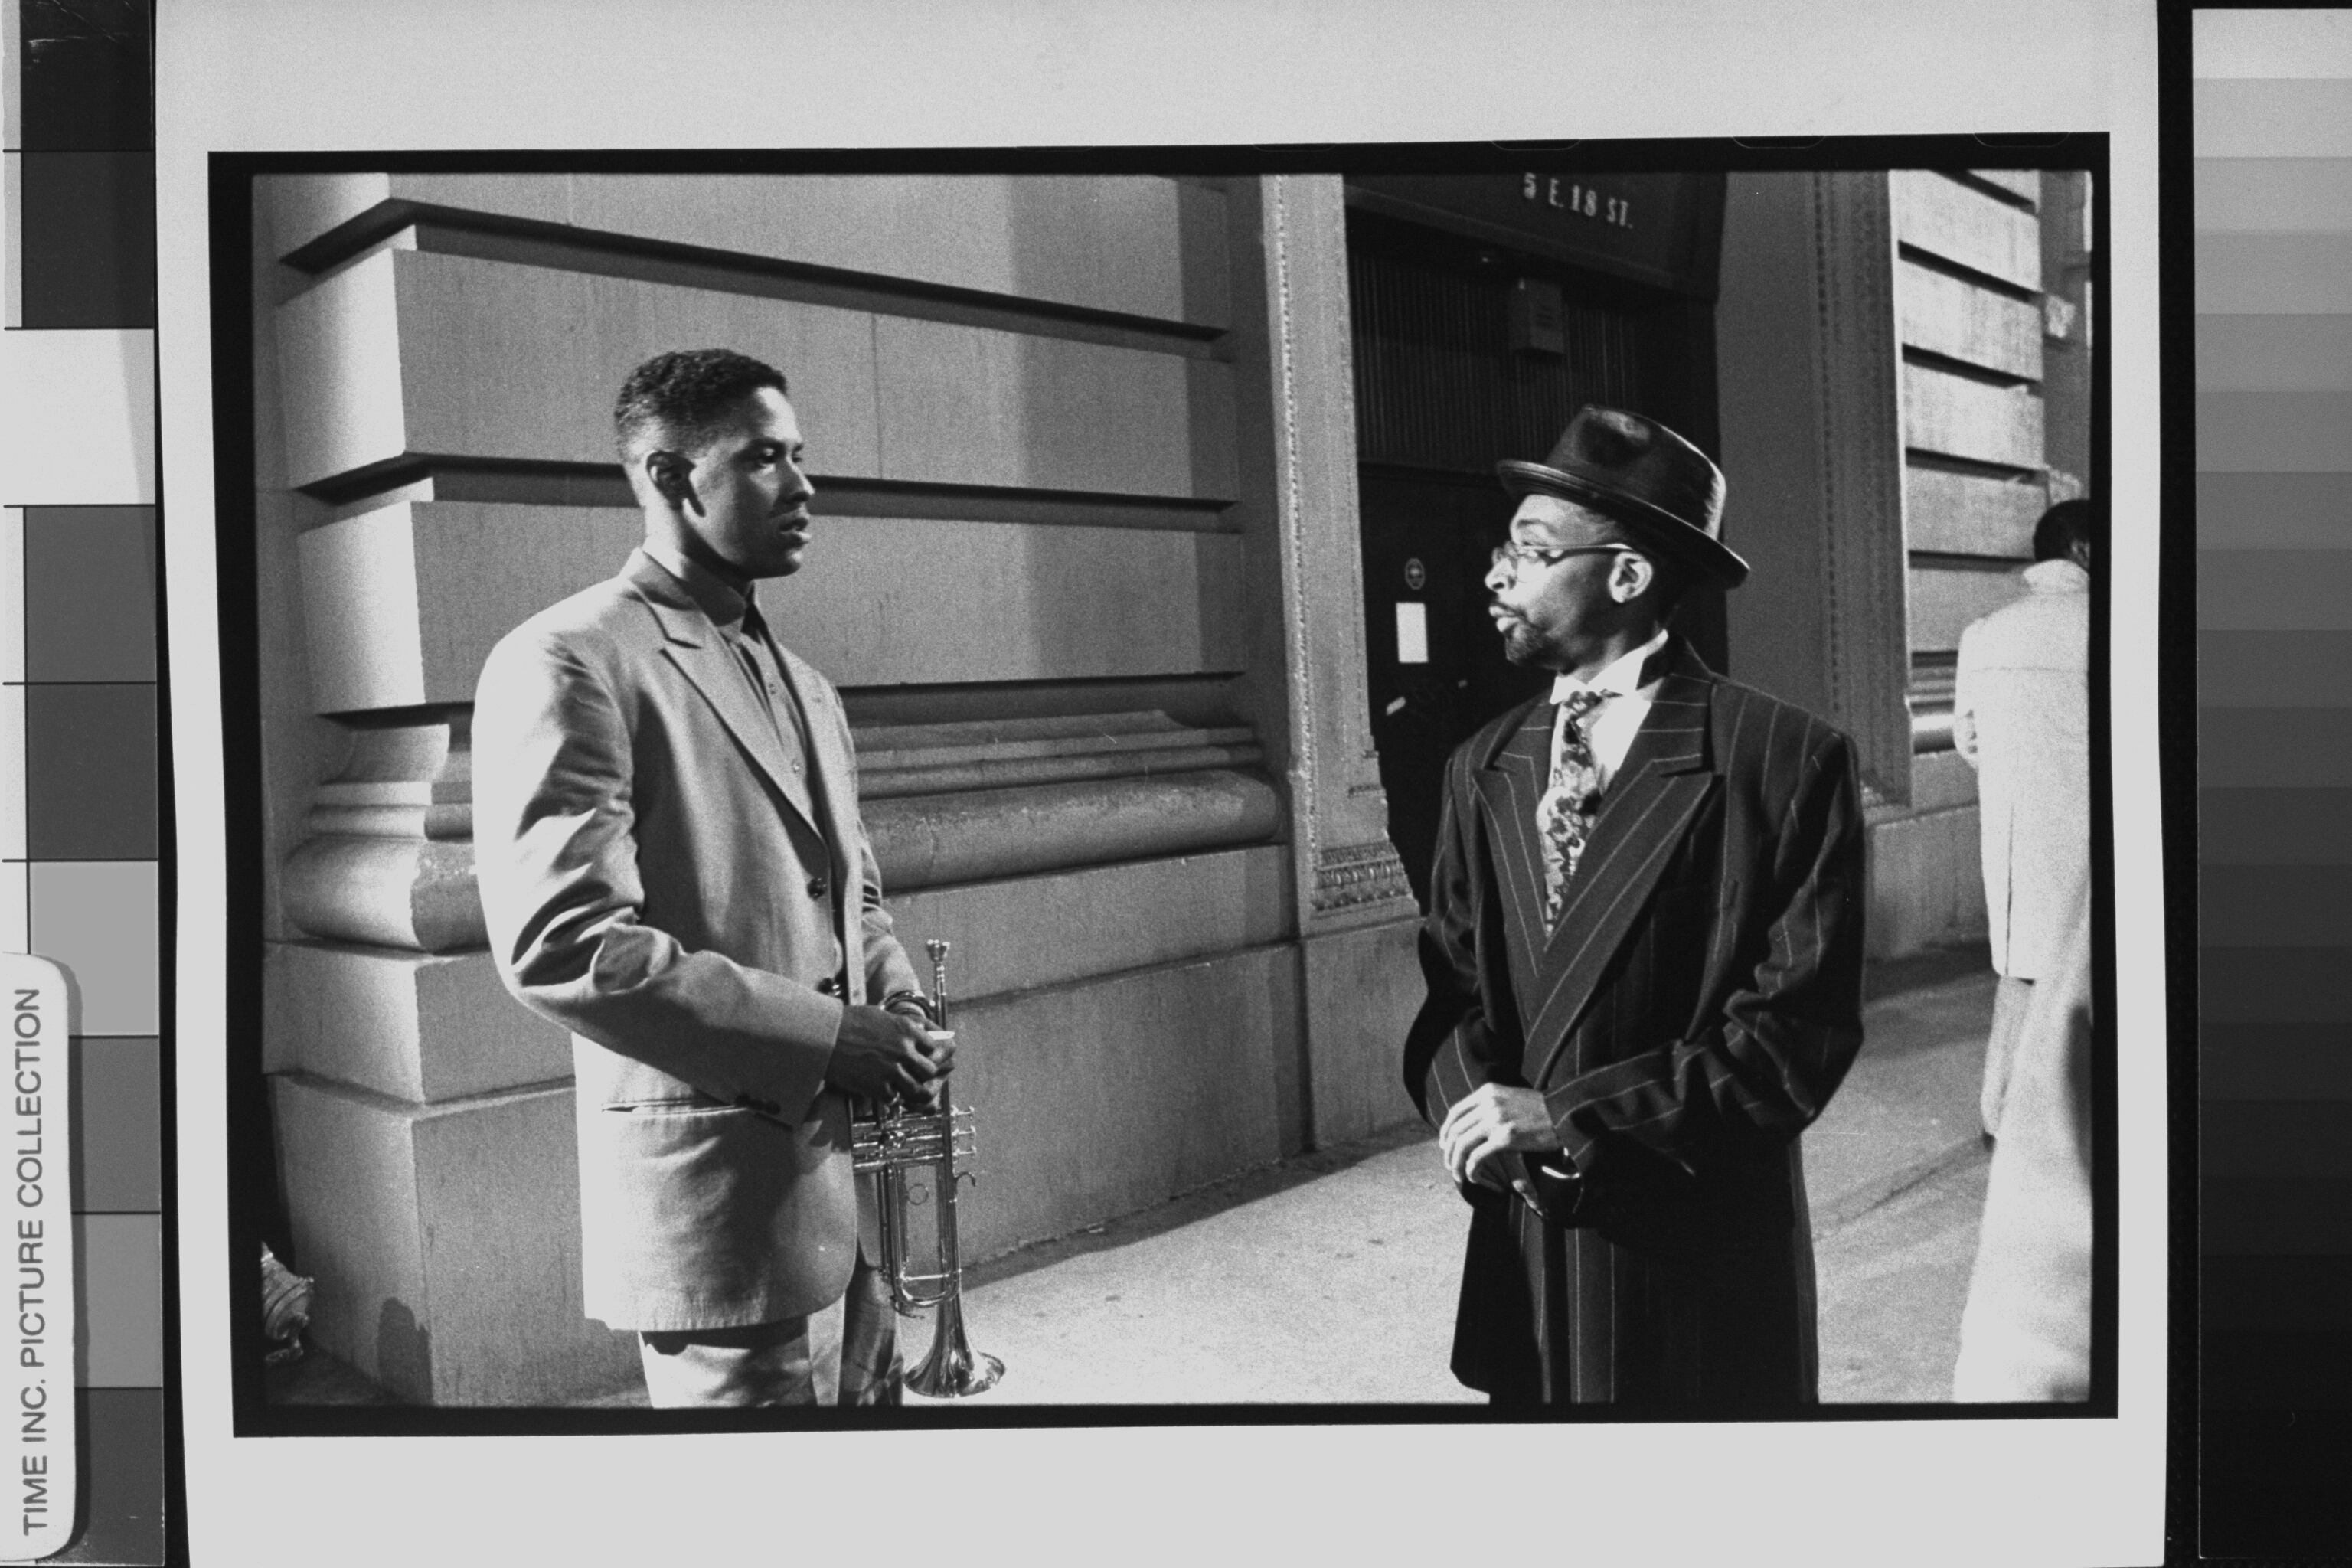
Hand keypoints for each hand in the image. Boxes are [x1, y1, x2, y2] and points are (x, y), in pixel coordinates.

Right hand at [825, 1005, 953, 1105]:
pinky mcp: (877, 1086)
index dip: (928, 1054)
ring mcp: (892, 1069)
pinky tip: (882, 1090)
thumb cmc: (849, 1022)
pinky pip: (893, 1098)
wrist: (825, 1035)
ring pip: (917, 1089)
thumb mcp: (882, 1016)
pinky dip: (889, 1096)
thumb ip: (902, 1026)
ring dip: (910, 1090)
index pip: (933, 1047)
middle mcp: (904, 1050)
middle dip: (923, 1074)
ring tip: (903, 1089)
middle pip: (929, 1070)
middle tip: (914, 1075)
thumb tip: (917, 1031)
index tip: (920, 1057)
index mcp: (907, 1029)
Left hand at [1437, 1084, 1562, 1200]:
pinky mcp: (1505, 1138)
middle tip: (1450, 1165)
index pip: (1456, 1112)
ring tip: (1459, 1175)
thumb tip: (1472, 1122)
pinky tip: (1473, 1177)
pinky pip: (1477, 1157)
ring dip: (1457, 1163)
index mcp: (1488, 1091)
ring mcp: (1496, 1120)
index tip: (1444, 1145)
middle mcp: (1488, 1103)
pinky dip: (1471, 1170)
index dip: (1446, 1131)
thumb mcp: (1511, 1097)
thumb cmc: (1540, 1109)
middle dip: (1449, 1151)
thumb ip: (1491, 1104)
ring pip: (1462, 1145)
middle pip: (1456, 1130)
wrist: (1564, 1113)